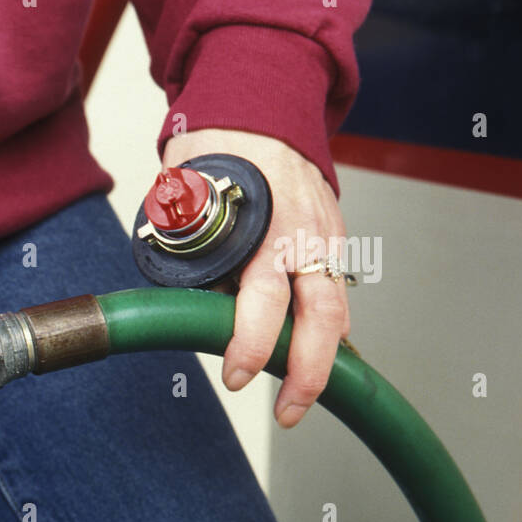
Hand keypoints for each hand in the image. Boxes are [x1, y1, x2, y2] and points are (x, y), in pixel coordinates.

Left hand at [162, 129, 350, 427]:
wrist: (263, 109)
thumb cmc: (217, 151)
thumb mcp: (186, 194)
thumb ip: (188, 248)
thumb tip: (189, 303)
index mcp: (264, 226)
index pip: (262, 299)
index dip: (250, 343)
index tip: (235, 375)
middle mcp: (304, 236)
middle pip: (320, 317)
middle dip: (306, 373)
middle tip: (287, 412)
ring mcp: (326, 238)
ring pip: (336, 311)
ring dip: (323, 360)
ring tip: (299, 399)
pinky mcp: (335, 241)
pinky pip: (335, 294)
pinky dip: (329, 331)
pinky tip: (317, 361)